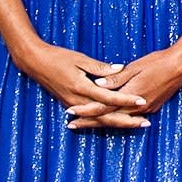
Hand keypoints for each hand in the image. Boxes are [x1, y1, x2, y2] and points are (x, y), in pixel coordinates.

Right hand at [19, 42, 150, 130]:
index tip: (142, 100)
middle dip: (128, 121)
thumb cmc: (57, 57)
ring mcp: (74, 105)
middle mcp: (78, 101)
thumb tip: (120, 68)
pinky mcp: (71, 105)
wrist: (35, 62)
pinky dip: (105, 121)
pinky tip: (116, 122)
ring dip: (119, 123)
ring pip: (100, 120)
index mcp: (82, 87)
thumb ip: (100, 68)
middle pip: (107, 116)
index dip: (127, 99)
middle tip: (146, 123)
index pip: (110, 97)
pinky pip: (92, 117)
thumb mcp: (80, 59)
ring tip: (136, 124)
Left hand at [67, 43, 181, 130]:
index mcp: (130, 95)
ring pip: (118, 120)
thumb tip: (98, 83)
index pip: (102, 107)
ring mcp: (145, 109)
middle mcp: (137, 106)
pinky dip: (116, 120)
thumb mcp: (135, 67)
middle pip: (108, 118)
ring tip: (85, 124)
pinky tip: (108, 120)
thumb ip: (116, 78)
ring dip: (101, 123)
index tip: (70, 113)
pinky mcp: (151, 107)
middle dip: (89, 122)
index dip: (85, 111)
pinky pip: (129, 117)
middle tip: (71, 125)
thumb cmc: (158, 62)